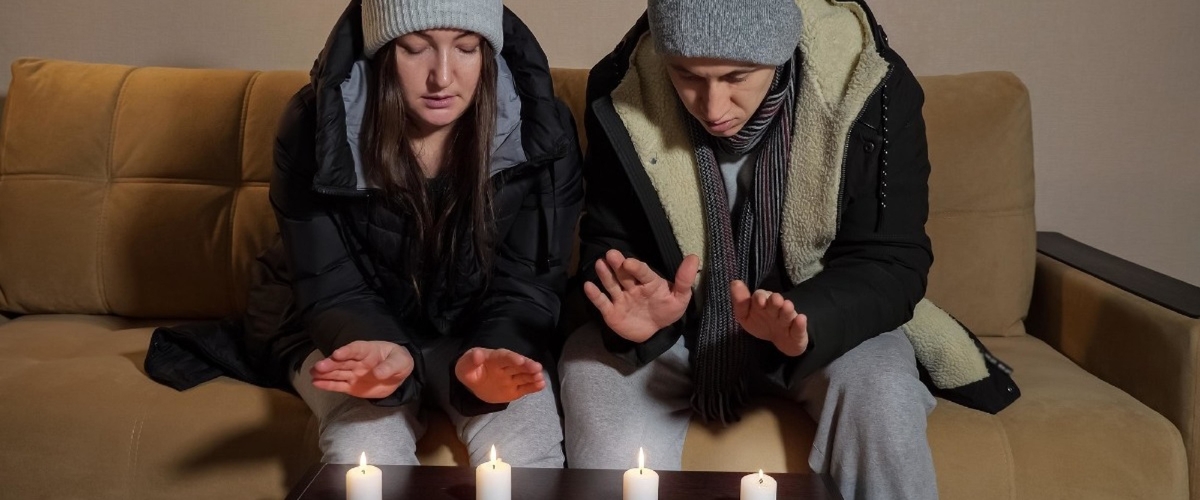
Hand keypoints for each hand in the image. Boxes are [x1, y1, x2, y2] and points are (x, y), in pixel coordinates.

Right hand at [310, 340, 414, 398]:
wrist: (398, 375)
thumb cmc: (399, 362)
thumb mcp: (401, 362)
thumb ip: (390, 366)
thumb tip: (378, 373)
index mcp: (369, 351)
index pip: (356, 349)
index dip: (347, 351)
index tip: (337, 354)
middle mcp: (357, 361)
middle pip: (342, 361)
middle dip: (330, 363)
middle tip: (318, 366)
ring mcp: (353, 373)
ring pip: (337, 373)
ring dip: (324, 373)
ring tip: (312, 373)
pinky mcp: (351, 386)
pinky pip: (338, 385)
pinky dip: (327, 385)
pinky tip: (315, 383)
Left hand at [455, 348, 545, 403]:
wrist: (474, 382)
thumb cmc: (470, 371)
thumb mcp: (464, 367)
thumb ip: (470, 361)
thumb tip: (477, 355)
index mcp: (494, 359)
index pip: (504, 357)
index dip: (512, 358)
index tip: (520, 360)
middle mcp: (506, 367)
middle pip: (518, 365)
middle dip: (527, 366)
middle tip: (537, 368)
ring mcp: (511, 379)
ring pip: (523, 376)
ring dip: (532, 376)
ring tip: (541, 377)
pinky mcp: (514, 390)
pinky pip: (524, 388)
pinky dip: (533, 387)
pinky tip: (541, 385)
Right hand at [583, 250, 700, 342]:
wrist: (654, 332)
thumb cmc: (666, 311)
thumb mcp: (680, 298)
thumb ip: (685, 280)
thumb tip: (694, 258)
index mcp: (650, 282)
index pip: (643, 273)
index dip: (637, 267)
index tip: (629, 262)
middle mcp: (633, 287)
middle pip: (624, 275)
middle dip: (617, 265)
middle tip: (611, 254)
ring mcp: (621, 298)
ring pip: (612, 285)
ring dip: (605, 275)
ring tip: (600, 264)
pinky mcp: (611, 311)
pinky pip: (602, 302)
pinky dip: (595, 295)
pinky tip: (588, 286)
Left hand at [730, 280, 808, 356]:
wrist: (783, 338)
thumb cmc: (762, 323)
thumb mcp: (746, 316)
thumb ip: (740, 302)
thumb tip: (734, 282)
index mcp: (762, 304)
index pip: (759, 297)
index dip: (759, 298)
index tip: (759, 299)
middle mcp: (776, 309)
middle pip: (775, 303)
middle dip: (774, 302)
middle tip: (775, 299)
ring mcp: (788, 319)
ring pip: (787, 314)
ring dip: (787, 310)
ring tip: (787, 306)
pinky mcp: (798, 331)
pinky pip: (799, 328)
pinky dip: (800, 324)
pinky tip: (801, 319)